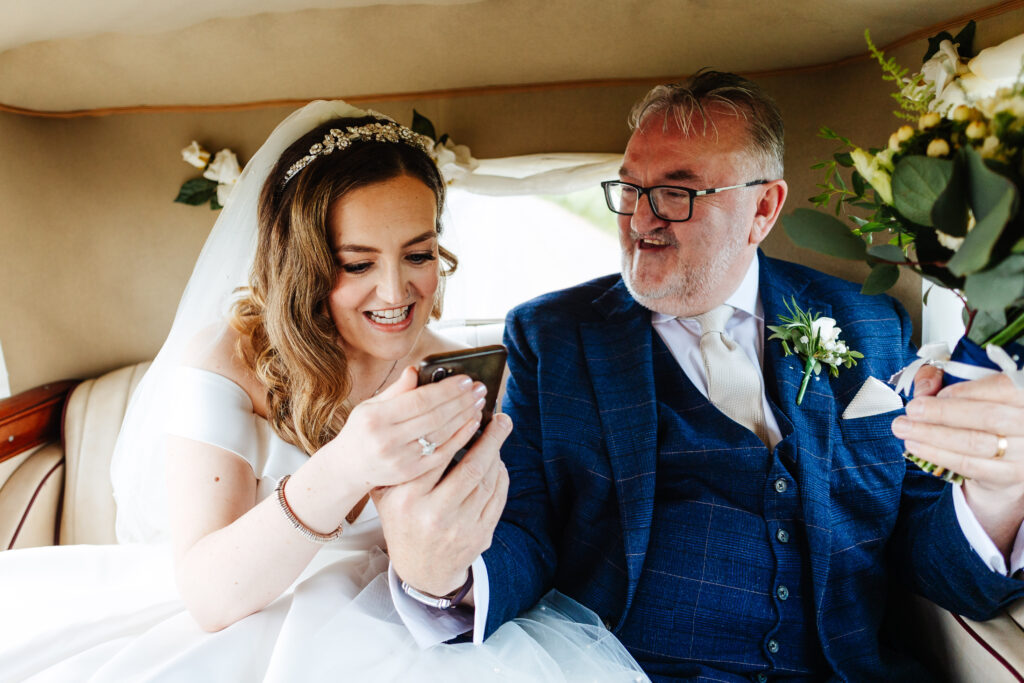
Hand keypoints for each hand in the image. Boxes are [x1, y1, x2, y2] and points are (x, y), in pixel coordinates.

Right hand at [320, 366, 485, 489]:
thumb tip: (417, 370)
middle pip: (434, 418)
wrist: (348, 468)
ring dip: (464, 417)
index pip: (419, 400)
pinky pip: (442, 454)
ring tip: (478, 403)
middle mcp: (387, 440)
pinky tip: (471, 425)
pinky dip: (460, 438)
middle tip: (480, 389)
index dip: (447, 389)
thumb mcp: (370, 405)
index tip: (466, 380)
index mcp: (375, 418)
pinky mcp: (410, 474)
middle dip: (461, 401)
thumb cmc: (361, 431)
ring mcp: (399, 460)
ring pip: (441, 436)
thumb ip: (396, 390)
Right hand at [373, 412, 511, 596]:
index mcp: (407, 500)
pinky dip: (501, 476)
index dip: (457, 432)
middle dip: (490, 438)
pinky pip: (497, 498)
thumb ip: (397, 464)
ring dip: (498, 454)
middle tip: (500, 418)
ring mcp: (460, 528)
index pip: (436, 457)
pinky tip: (499, 461)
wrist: (421, 571)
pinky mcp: (480, 536)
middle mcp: (434, 515)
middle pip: (471, 468)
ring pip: (487, 481)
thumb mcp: (386, 496)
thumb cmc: (402, 523)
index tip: (470, 413)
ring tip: (500, 433)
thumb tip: (418, 421)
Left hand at [892, 373, 1023, 551]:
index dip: (964, 390)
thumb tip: (925, 387)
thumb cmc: (981, 408)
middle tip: (910, 411)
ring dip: (933, 436)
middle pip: (989, 417)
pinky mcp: (1013, 474)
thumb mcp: (965, 384)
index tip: (934, 394)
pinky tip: (916, 446)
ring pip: (977, 443)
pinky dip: (939, 455)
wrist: (1006, 451)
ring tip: (904, 429)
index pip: (1002, 387)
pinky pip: (972, 466)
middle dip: (942, 413)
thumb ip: (943, 376)